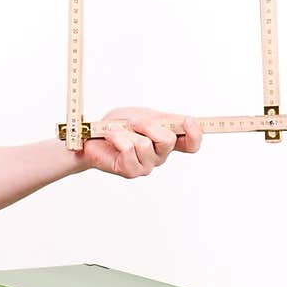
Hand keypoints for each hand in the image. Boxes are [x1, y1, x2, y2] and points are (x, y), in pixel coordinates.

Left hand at [79, 106, 202, 176]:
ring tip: (117, 130)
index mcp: (167, 141)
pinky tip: (111, 136)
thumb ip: (164, 120)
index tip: (188, 121)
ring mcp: (146, 165)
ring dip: (128, 131)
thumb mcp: (144, 116)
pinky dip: (117, 136)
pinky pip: (129, 148)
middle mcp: (160, 155)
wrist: (92, 136)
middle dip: (148, 125)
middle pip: (168, 140)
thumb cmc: (118, 125)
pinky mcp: (131, 171)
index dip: (195, 134)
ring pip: (145, 144)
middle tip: (132, 122)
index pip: (191, 144)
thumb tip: (185, 121)